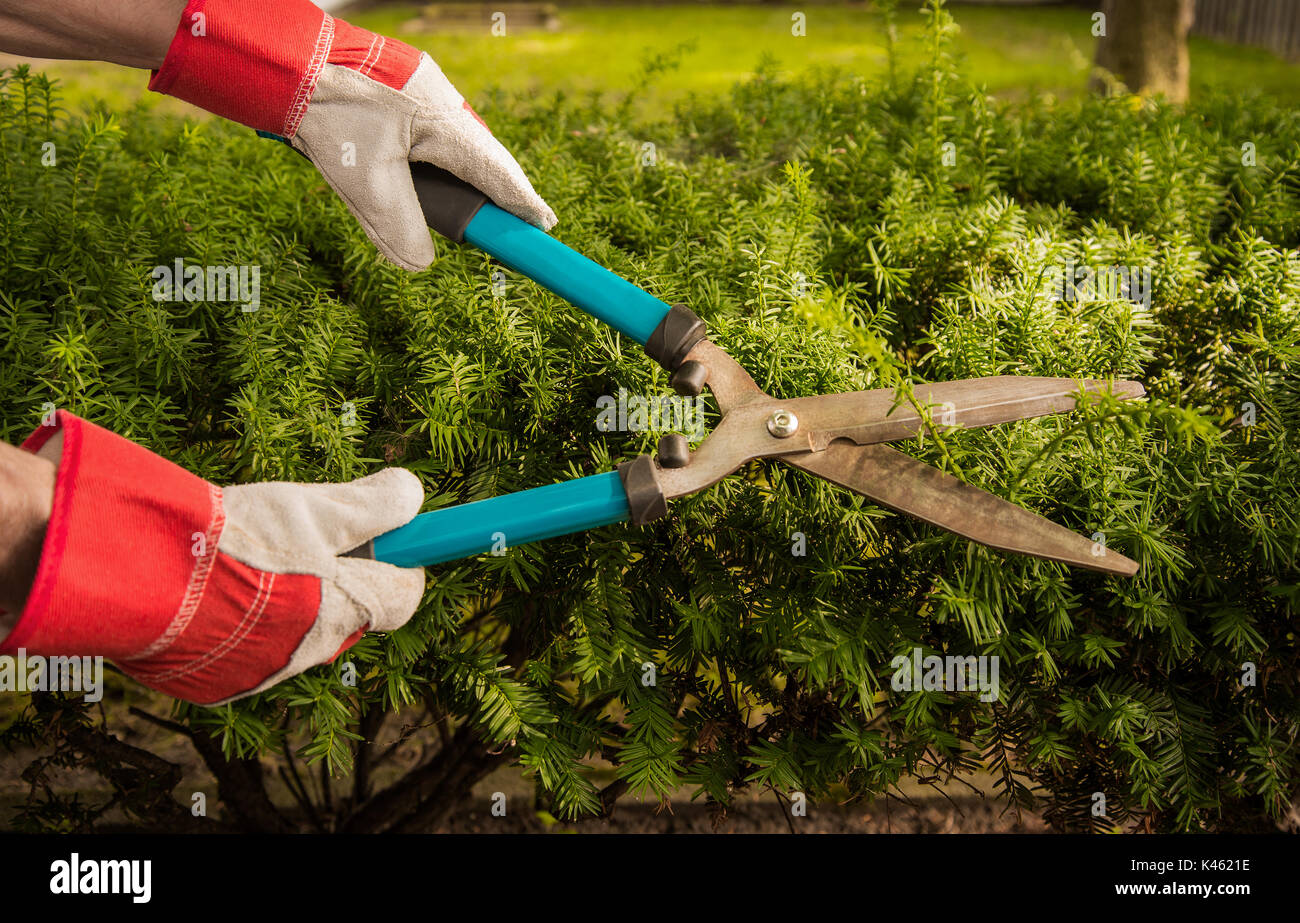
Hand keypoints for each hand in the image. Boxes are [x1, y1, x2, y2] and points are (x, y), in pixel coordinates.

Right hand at [0, 412, 425, 705]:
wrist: (139, 577)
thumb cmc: (236, 539)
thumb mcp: (315, 508)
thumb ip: (373, 504)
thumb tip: (413, 495)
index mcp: (345, 613)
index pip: (403, 596)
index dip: (397, 560)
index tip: (382, 534)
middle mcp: (309, 655)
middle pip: (344, 611)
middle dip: (333, 576)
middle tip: (299, 539)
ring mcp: (260, 675)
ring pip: (291, 631)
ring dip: (281, 600)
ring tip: (240, 560)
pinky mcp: (213, 686)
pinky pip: (241, 651)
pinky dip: (234, 623)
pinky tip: (206, 588)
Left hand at [147, 0, 556, 269]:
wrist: (284, 58)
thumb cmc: (326, 114)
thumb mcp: (362, 182)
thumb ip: (397, 227)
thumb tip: (420, 264)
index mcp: (444, 123)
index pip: (496, 173)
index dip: (521, 203)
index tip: (543, 226)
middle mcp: (442, 100)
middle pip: (481, 155)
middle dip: (498, 188)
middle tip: (515, 218)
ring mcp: (422, 86)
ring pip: (456, 140)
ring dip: (463, 171)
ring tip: (469, 202)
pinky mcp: (400, 82)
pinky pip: (433, 126)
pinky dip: (437, 154)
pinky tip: (422, 168)